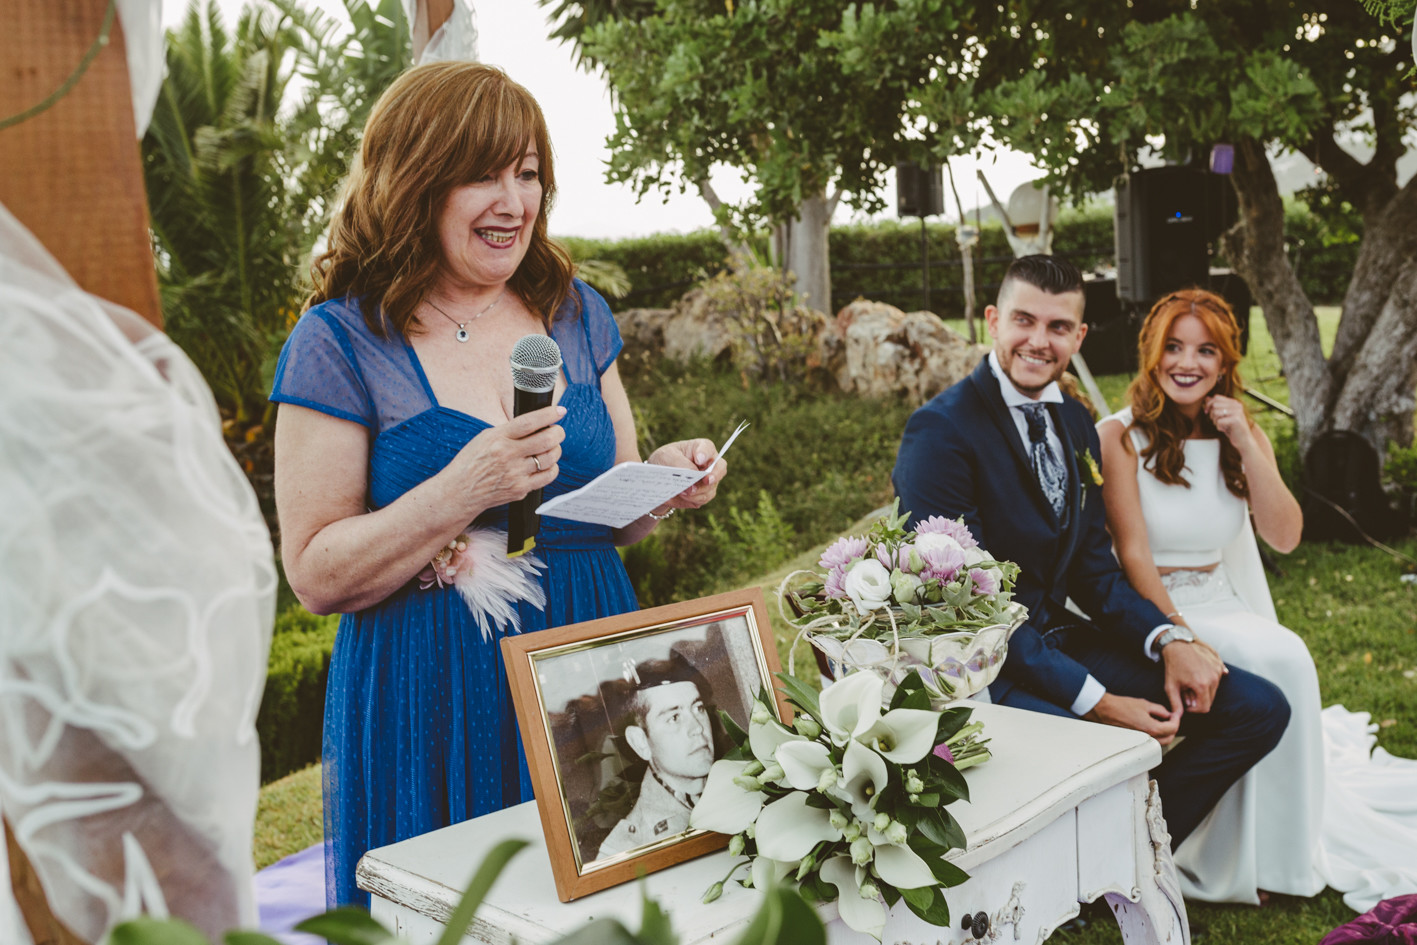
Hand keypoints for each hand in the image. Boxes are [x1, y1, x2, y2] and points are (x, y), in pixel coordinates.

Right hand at [446, 405, 565, 511]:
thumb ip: (509, 431)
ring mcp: (515, 474)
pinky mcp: (520, 489)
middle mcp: (508, 455)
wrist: (460, 492)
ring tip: (551, 447)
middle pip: (546, 440)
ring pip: (550, 458)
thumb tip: (536, 422)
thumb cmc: (472, 462)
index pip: (529, 422)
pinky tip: (546, 464)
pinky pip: (548, 476)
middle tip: (558, 431)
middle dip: (558, 432)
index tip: (560, 411)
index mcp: (498, 438)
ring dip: (556, 449)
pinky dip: (552, 467)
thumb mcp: (485, 438)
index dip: (549, 415)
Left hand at [646, 438, 727, 509]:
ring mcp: (709, 479)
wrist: (658, 479)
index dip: (705, 454)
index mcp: (700, 448)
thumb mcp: (666, 456)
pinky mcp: (704, 493)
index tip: (699, 460)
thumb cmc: (664, 461)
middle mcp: (709, 463)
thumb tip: (692, 478)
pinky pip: (704, 498)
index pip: (707, 448)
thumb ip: (679, 464)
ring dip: (697, 491)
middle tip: (706, 480)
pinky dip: (693, 499)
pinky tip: (683, 495)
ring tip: (682, 491)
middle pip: (720, 468)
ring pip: (711, 487)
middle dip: (714, 475)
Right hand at [1085, 693, 1180, 744]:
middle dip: (1173, 728)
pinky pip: (1151, 741)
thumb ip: (1160, 710)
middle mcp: (1148, 737)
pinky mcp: (1136, 740)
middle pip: (1169, 738)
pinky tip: (1152, 725)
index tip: (1175, 714)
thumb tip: (1168, 714)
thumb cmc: (1122, 706)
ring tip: (1163, 722)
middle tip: (1171, 719)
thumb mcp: (1145, 704)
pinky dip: (1156, 735)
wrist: (1106, 710)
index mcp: (1152, 728)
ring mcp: (1141, 740)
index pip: (1173, 728)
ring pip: (1161, 742)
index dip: (1176, 720)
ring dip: (1165, 733)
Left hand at [1161, 638, 1226, 714]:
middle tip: (1186, 690)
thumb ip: (1175, 703)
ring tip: (1191, 681)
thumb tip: (1178, 717)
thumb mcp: (1170, 686)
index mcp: (1202, 685)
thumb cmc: (1173, 665)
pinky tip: (1198, 674)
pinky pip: (1218, 679)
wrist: (1178, 644)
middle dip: (1198, 699)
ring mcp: (1218, 670)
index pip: (1204, 708)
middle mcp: (1214, 678)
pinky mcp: (1220, 664)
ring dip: (1203, 690)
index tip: (1185, 703)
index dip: (1194, 709)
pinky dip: (1209, 680)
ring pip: (1214, 690)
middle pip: (1210, 700)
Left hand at [1204, 394, 1255, 450]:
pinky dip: (1219, 427)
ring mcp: (1237, 411)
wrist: (1243, 440)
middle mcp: (1236, 405)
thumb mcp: (1223, 416)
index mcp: (1234, 402)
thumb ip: (1216, 407)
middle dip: (1211, 414)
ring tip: (1222, 426)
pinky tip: (1225, 429)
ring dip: (1215, 421)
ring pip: (1215, 412)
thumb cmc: (1232, 428)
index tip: (1206, 412)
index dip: (1208, 404)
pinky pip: (1219, 421)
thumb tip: (1206, 398)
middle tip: (1217, 422)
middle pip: (1214, 405)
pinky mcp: (1236, 419)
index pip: (1216, 397)